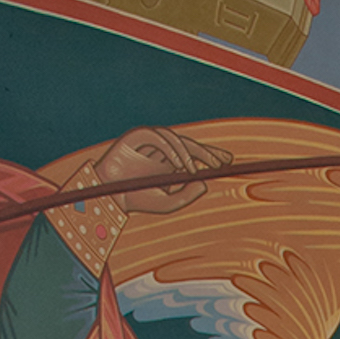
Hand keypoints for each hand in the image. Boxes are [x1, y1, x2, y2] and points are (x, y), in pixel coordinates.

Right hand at [96, 127, 227, 215]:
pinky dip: (170, 148)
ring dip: (188, 153)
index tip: (228, 162)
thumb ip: (187, 196)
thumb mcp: (168, 203)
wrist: (111, 196)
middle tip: (221, 162)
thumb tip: (205, 184)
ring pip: (175, 138)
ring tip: (194, 170)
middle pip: (189, 145)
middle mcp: (163, 150)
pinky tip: (178, 163)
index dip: (211, 156)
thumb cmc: (139, 200)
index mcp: (171, 162)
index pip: (195, 154)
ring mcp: (150, 141)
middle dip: (206, 152)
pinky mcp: (137, 135)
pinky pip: (158, 136)